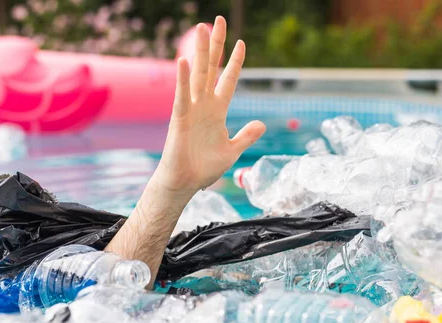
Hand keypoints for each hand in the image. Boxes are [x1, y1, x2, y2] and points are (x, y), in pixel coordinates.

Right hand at [154, 16, 266, 195]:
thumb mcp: (232, 150)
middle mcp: (204, 105)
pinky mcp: (179, 119)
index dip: (235, 62)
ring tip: (202, 27)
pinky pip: (181, 96)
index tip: (242, 42)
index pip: (227, 80)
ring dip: (200, 51)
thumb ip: (246, 136)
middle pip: (211, 68)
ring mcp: (191, 110)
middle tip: (218, 20)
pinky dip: (182, 79)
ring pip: (197, 74)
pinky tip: (184, 61)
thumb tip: (262, 124)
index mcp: (217, 111)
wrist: (185, 183)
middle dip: (216, 44)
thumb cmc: (204, 168)